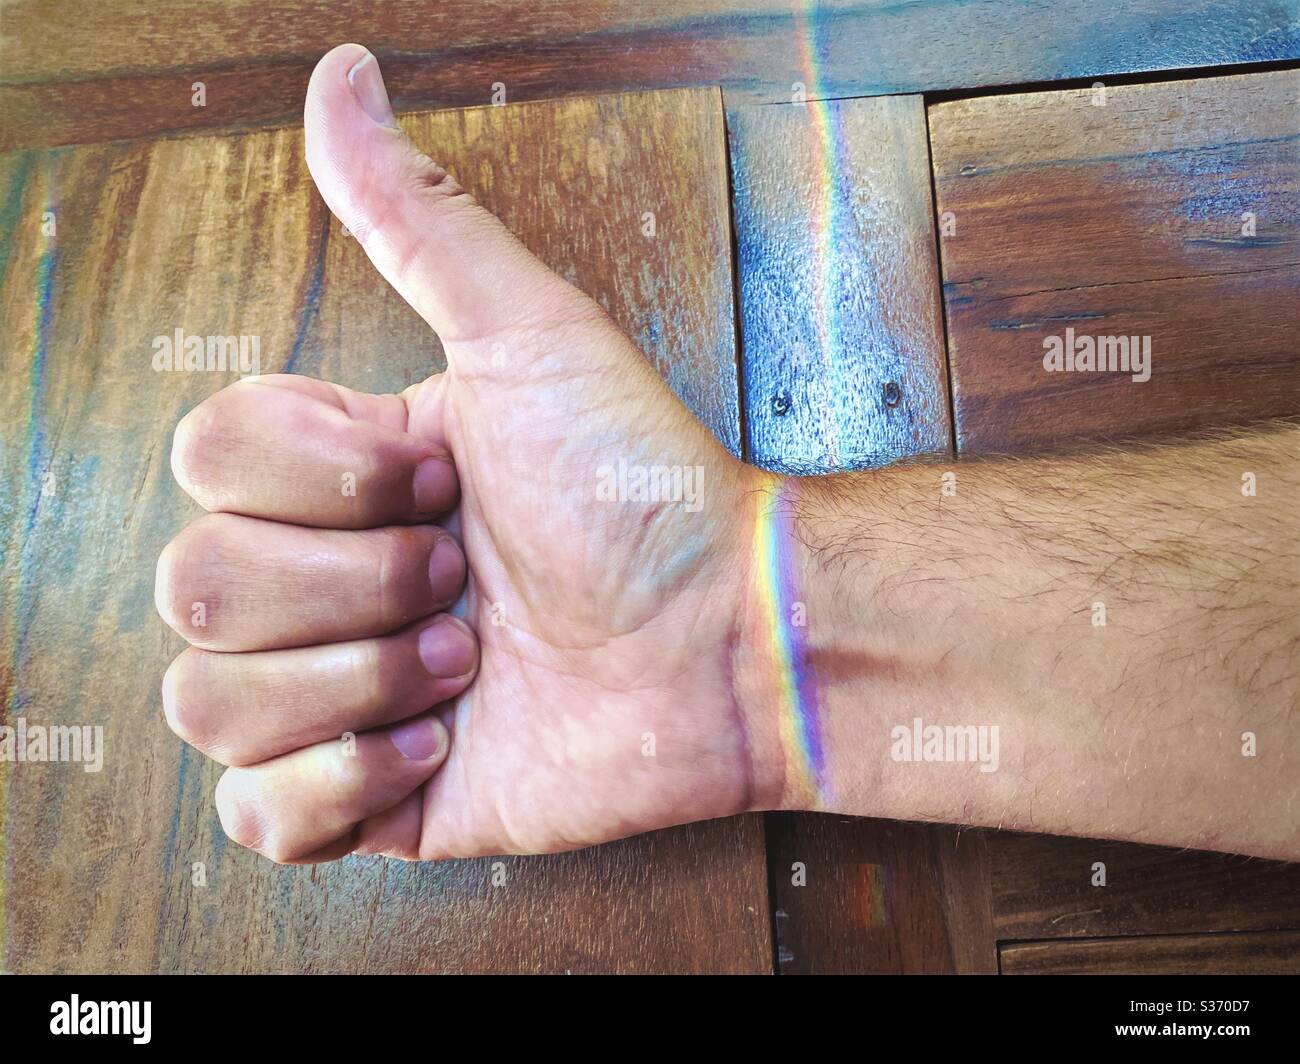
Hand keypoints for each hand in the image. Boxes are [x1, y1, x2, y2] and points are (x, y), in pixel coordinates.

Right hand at [156, 44, 777, 862]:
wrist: (730, 639)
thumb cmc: (644, 487)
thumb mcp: (530, 335)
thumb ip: (419, 218)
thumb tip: (339, 76)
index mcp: (341, 481)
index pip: (204, 462)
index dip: (324, 478)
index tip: (445, 477)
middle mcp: (326, 584)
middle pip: (194, 586)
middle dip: (353, 583)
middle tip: (466, 576)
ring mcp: (340, 697)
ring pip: (210, 704)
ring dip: (359, 679)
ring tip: (470, 663)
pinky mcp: (373, 801)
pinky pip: (258, 818)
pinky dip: (344, 784)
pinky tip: (442, 744)